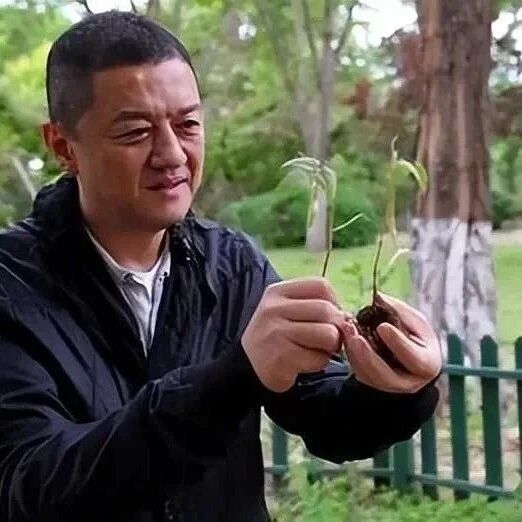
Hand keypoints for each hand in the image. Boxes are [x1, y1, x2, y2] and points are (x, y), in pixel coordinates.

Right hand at [242, 277, 344, 392]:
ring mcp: (276, 332)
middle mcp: (274, 309)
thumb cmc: (275, 336)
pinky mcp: (281, 357)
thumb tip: (347, 316)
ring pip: (327, 334)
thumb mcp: (285, 310)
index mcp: (277, 292)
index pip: (321, 285)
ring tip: (317, 350)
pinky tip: (305, 363)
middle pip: (327, 310)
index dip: (334, 301)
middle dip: (336, 328)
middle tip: (329, 340)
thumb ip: (313, 306)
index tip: (329, 317)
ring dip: (329, 347)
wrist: (247, 365)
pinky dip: (319, 363)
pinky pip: (318, 358)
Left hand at [342, 293, 441, 392]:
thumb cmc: (416, 336)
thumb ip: (398, 311)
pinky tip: (346, 336)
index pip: (413, 358)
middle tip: (354, 333)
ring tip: (347, 330)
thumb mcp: (415, 322)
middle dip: (367, 354)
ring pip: (368, 376)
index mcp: (427, 365)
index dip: (397, 343)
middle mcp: (409, 383)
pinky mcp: (373, 383)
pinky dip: (350, 355)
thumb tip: (378, 297)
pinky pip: (359, 373)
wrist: (409, 356)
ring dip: (354, 353)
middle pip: (385, 375)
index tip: (382, 326)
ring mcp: (389, 386)